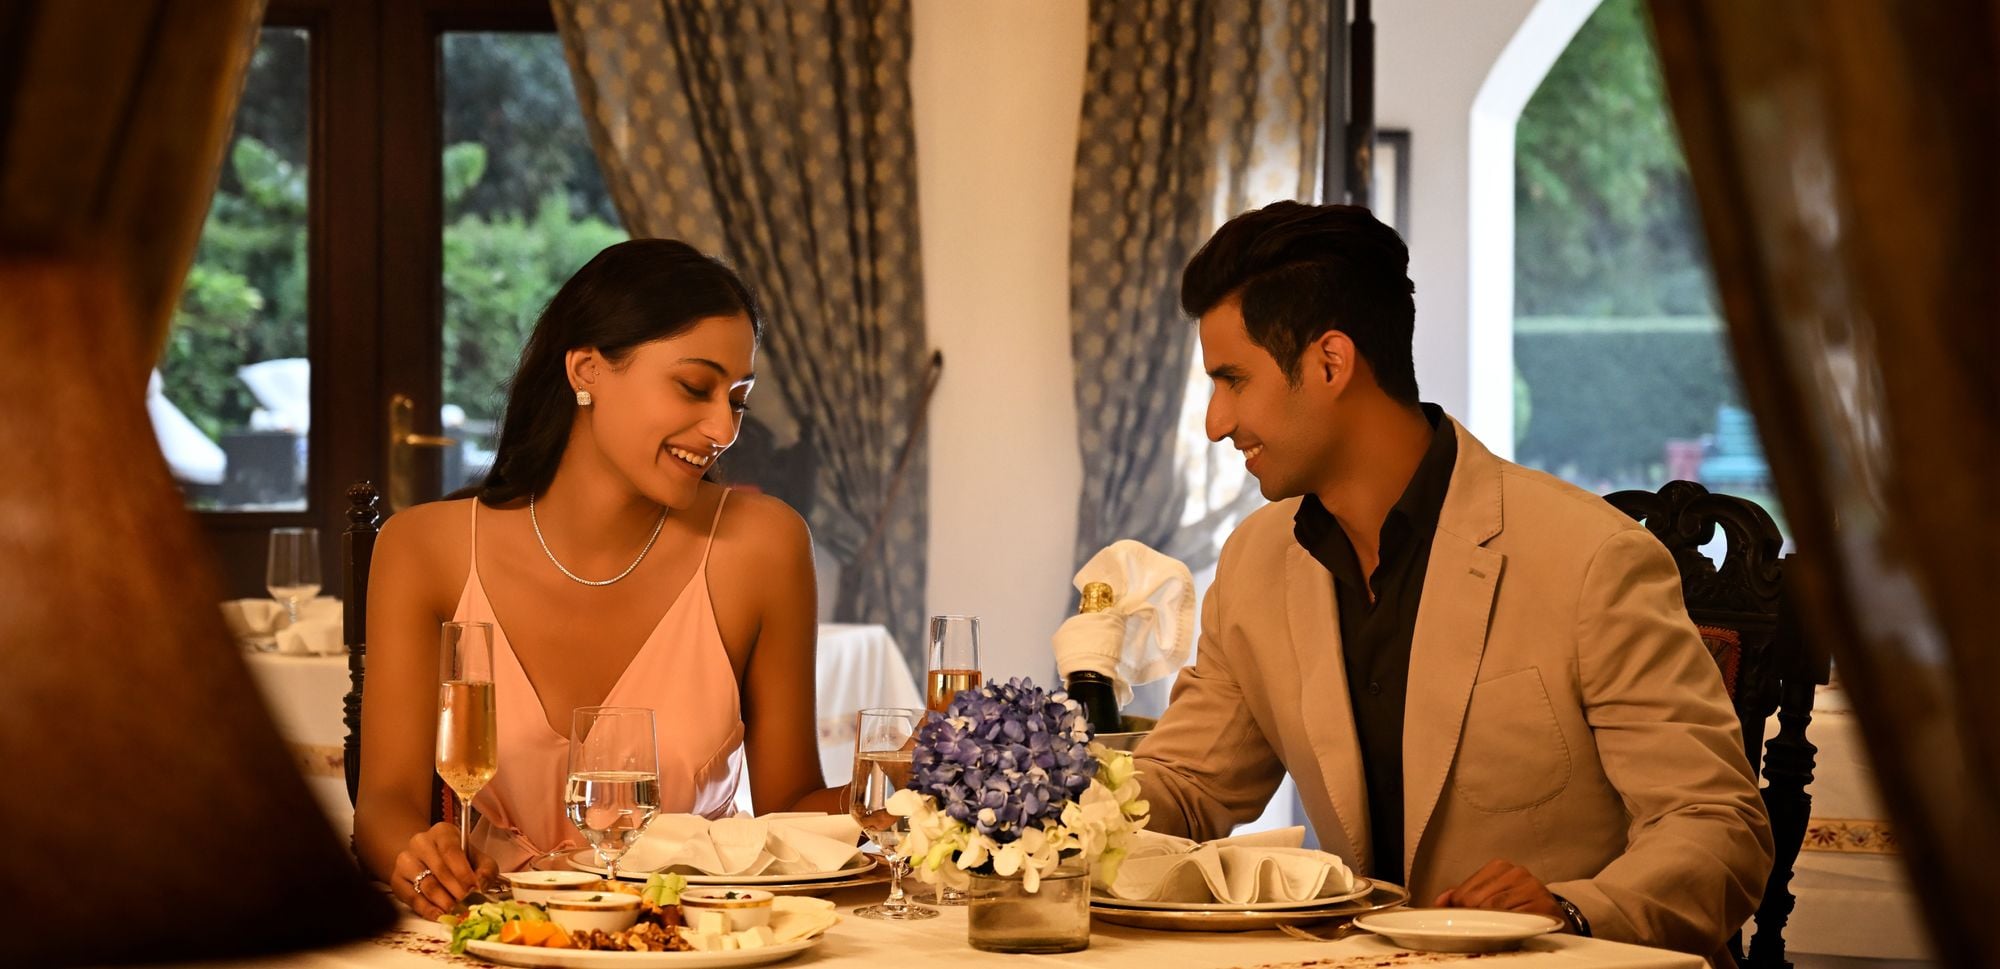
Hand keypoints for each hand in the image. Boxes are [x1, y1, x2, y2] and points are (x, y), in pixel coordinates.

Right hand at [390, 822, 498, 919]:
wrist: (427, 860)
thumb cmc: (458, 860)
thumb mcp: (477, 859)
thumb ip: (485, 870)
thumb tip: (481, 886)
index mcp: (442, 832)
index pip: (451, 850)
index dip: (463, 871)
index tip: (474, 889)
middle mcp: (420, 843)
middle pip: (439, 869)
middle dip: (456, 890)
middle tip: (468, 905)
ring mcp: (405, 861)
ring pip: (425, 885)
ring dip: (443, 901)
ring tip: (456, 912)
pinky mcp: (396, 880)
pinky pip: (412, 898)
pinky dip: (428, 909)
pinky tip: (440, 916)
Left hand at [1431, 859, 1564, 924]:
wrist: (1554, 915)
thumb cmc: (1517, 906)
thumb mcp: (1491, 896)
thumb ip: (1463, 896)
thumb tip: (1438, 902)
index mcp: (1499, 866)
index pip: (1464, 891)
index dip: (1458, 910)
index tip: (1460, 921)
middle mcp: (1516, 872)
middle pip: (1476, 901)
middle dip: (1471, 918)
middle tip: (1474, 930)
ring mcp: (1531, 887)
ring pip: (1493, 910)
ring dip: (1487, 924)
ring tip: (1490, 931)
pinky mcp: (1543, 905)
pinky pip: (1515, 920)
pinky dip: (1506, 928)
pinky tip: (1506, 931)